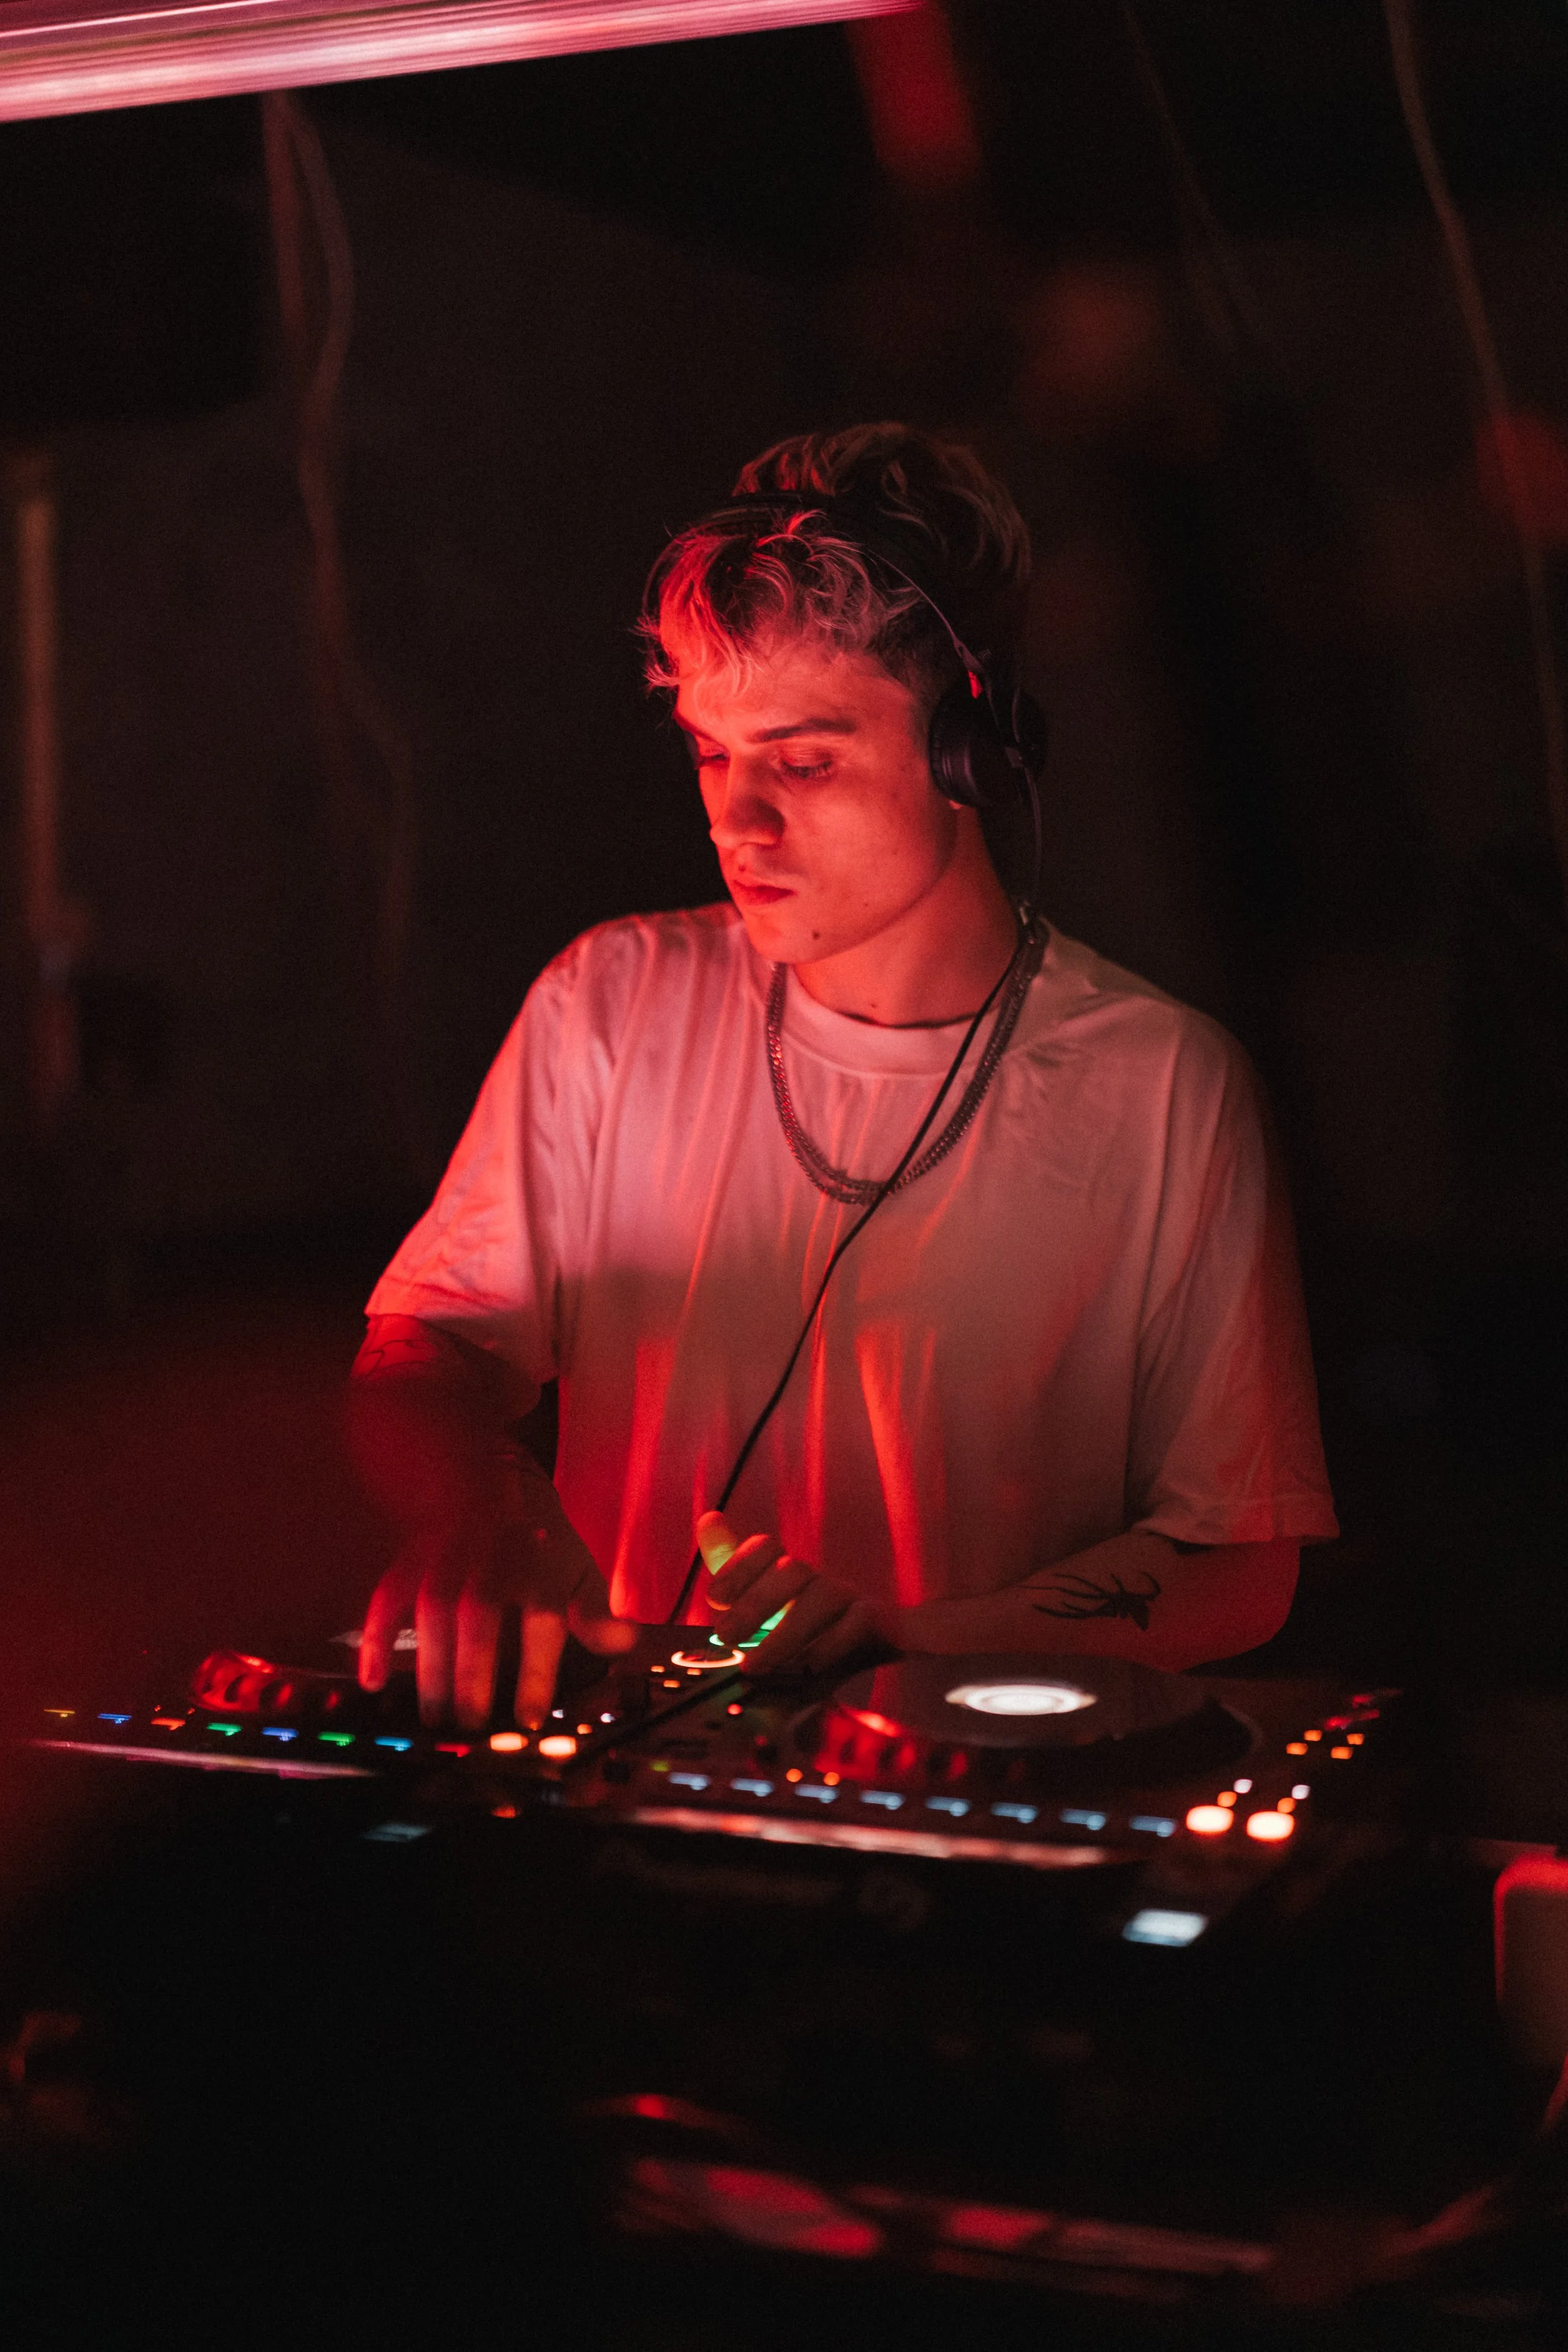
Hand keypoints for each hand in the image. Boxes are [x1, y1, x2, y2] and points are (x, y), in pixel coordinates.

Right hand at [360, 1446, 634, 1728]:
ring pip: (433, 1609)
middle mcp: (493, 1559)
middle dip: (474, 1671)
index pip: (542, 1620)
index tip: (530, 1718)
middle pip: (480, 1614)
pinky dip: (376, 1637)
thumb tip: (624, 1641)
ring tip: (434, 1716)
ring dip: (430, 1663)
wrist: (497, 1476)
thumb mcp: (578, 1568)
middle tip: (472, 1723)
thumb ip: (595, 1610)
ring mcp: (448, 1556)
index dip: (536, 1670)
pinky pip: (388, 1595)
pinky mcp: (413, 1558)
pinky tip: (373, 1680)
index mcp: (541, 1567)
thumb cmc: (542, 1541)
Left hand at [696, 1511, 883, 1674]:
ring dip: (784, 1634)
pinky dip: (832, 1643)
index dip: (738, 1566)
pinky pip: (859, 1621)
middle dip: (754, 1603)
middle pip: (791, 1571)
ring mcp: (852, 1599)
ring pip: (821, 1597)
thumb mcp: (771, 1605)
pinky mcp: (880, 1623)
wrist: (884, 1642)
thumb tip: (709, 1519)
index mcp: (793, 1575)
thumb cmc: (815, 1626)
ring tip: (754, 1666)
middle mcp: (821, 1580)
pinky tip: (807, 1666)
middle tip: (726, 1636)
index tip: (714, 1598)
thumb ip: (737, 1571)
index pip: (767, 1548)